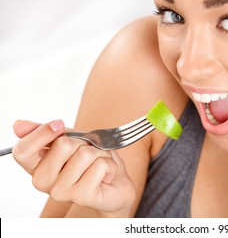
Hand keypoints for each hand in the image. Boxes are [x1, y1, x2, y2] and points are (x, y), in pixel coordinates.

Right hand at [12, 120, 135, 215]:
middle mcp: (43, 181)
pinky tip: (106, 175)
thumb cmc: (92, 162)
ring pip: (85, 154)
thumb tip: (19, 125)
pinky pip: (100, 165)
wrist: (114, 185)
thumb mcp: (72, 141)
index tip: (59, 125)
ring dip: (100, 154)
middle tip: (89, 154)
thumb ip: (50, 133)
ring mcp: (61, 191)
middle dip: (84, 142)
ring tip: (98, 165)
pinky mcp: (81, 196)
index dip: (41, 133)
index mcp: (36, 166)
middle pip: (63, 144)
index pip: (22, 150)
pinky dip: (110, 165)